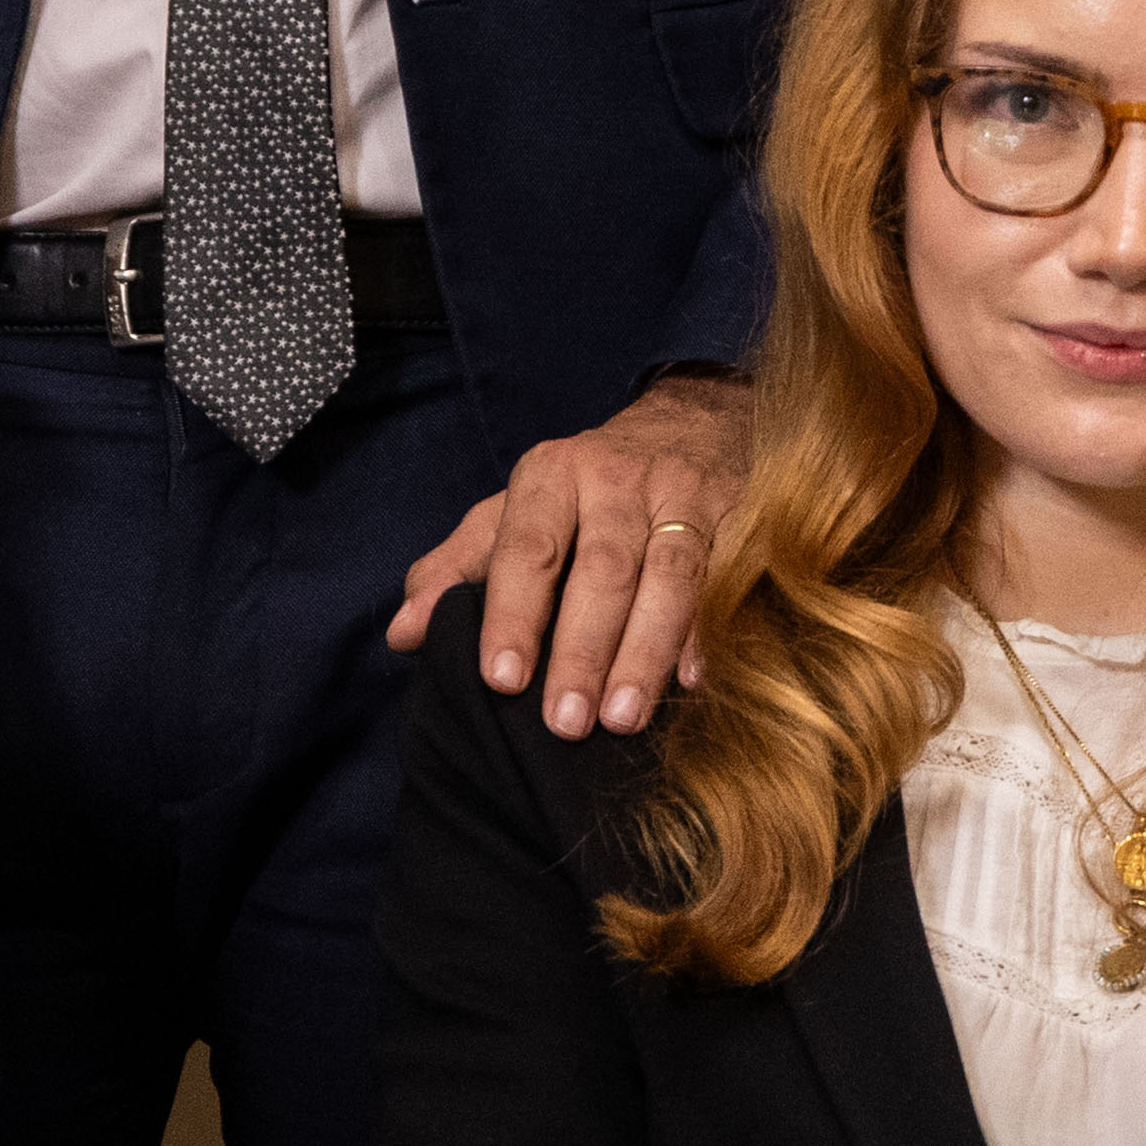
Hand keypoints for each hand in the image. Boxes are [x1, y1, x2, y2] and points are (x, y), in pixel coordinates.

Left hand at [386, 370, 750, 735]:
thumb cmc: (586, 490)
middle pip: (603, 568)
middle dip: (583, 649)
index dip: (514, 614)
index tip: (502, 678)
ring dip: (646, 651)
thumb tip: (404, 633)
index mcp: (552, 475)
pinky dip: (709, 633)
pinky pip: (725, 578)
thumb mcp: (514, 511)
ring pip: (670, 576)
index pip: (529, 548)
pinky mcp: (741, 515)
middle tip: (565, 722)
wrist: (692, 423)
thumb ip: (457, 568)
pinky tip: (693, 684)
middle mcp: (618, 479)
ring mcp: (685, 495)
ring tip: (622, 720)